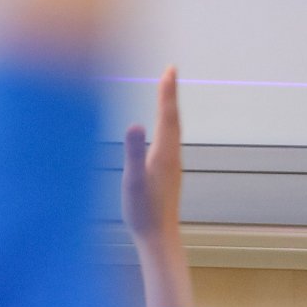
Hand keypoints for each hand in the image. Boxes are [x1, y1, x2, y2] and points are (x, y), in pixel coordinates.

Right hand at [123, 65, 193, 306]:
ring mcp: (171, 164)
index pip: (167, 116)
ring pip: (173, 129)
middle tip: (169, 72)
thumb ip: (134, 153)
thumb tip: (136, 124)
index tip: (170, 69)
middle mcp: (172, 155)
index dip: (167, 91)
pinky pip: (168, 138)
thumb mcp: (133, 181)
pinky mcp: (167, 172)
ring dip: (169, 107)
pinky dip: (165, 123)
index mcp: (164, 153)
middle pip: (173, 118)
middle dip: (170, 94)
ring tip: (165, 91)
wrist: (159, 238)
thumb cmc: (143, 211)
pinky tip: (161, 127)